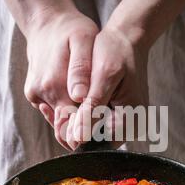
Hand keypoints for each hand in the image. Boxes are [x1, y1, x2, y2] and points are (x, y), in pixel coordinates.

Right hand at [24, 10, 98, 147]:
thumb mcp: (82, 40)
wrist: (46, 22)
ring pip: (60, 121)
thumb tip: (80, 97)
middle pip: (67, 126)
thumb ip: (80, 69)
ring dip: (77, 120)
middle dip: (86, 128)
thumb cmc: (71, 30)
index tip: (109, 129)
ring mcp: (35, 96)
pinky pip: (53, 111)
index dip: (92, 129)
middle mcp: (41, 95)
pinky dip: (67, 110)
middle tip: (108, 124)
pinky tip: (82, 99)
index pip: (75, 123)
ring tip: (98, 110)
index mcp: (54, 86)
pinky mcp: (34, 95)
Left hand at [65, 23, 148, 148]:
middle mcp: (129, 129)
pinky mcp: (114, 118)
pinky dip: (77, 115)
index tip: (59, 114)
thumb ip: (92, 107)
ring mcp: (122, 124)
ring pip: (89, 135)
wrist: (126, 39)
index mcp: (131, 122)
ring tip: (62, 101)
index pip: (96, 144)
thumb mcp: (105, 75)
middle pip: (92, 143)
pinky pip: (91, 125)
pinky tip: (69, 100)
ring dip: (72, 121)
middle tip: (54, 107)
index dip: (74, 133)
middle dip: (71, 127)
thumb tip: (79, 138)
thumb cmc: (117, 51)